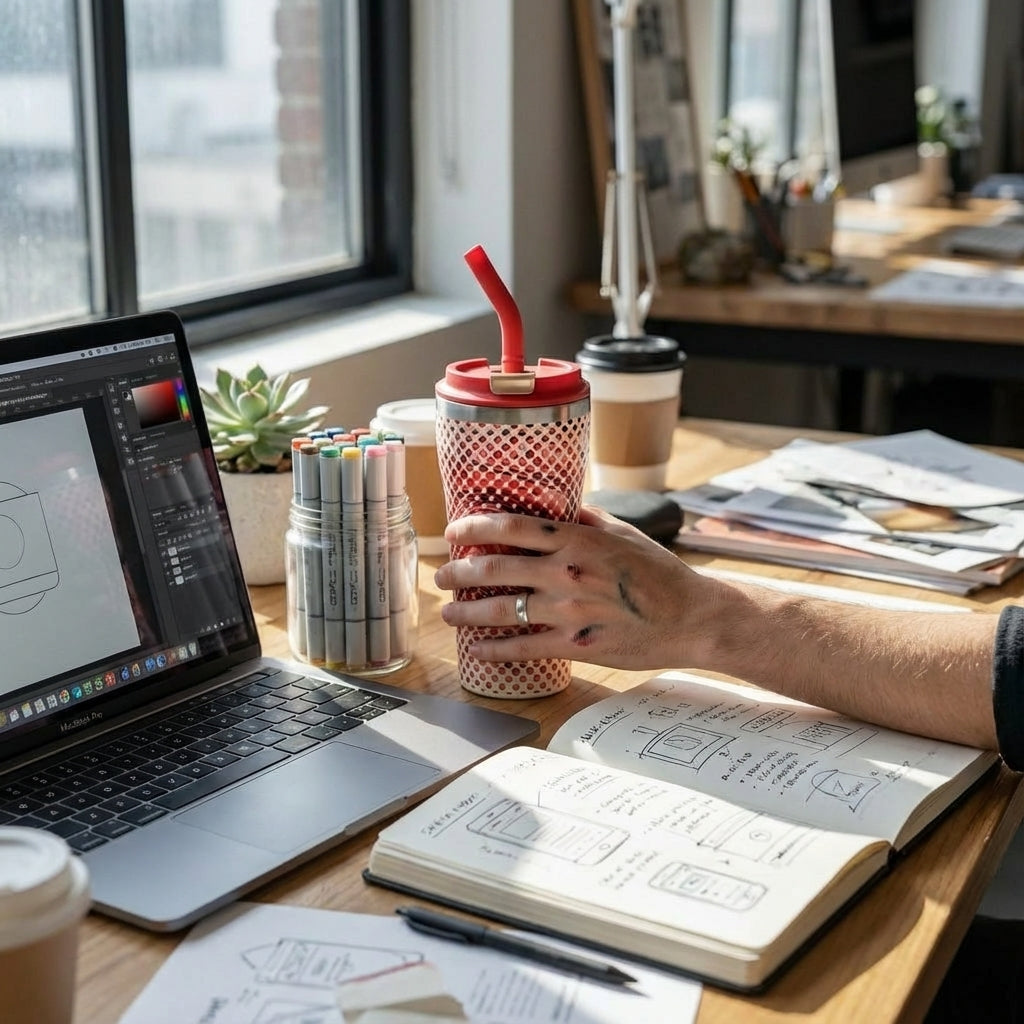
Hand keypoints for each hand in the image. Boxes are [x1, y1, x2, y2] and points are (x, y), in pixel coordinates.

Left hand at [433, 507, 713, 668]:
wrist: (691, 617)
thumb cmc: (659, 572)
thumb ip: (585, 519)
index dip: (474, 527)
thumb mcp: (623, 533)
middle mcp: (566, 572)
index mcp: (576, 540)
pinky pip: (524, 648)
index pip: (510, 526)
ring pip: (500, 610)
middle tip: (443, 577)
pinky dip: (495, 650)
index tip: (455, 531)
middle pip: (494, 568)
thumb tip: (556, 508)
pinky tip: (478, 650)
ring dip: (466, 612)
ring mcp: (568, 611)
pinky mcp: (576, 645)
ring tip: (448, 612)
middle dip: (458, 572)